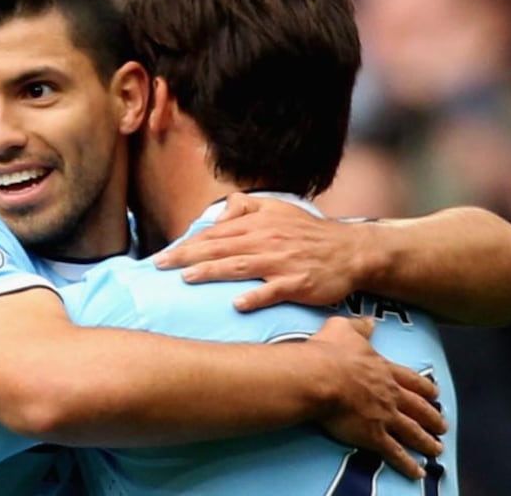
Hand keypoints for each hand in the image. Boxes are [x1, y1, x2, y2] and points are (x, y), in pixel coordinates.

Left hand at [154, 193, 366, 309]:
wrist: (350, 251)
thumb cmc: (310, 233)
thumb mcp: (278, 209)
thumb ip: (246, 207)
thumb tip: (219, 211)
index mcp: (259, 224)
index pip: (216, 233)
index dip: (188, 243)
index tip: (163, 255)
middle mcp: (267, 240)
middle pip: (221, 247)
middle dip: (187, 256)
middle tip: (160, 266)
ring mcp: (282, 262)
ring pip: (241, 266)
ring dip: (212, 271)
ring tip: (187, 278)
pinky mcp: (299, 283)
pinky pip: (274, 290)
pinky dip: (256, 296)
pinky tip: (238, 304)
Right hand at [304, 317, 444, 479]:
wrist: (320, 377)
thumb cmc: (329, 352)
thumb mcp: (343, 329)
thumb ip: (359, 326)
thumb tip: (370, 321)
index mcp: (384, 370)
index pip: (411, 380)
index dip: (424, 388)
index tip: (436, 394)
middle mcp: (390, 393)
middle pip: (418, 407)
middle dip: (432, 417)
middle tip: (442, 425)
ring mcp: (385, 415)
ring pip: (412, 431)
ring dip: (426, 441)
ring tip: (437, 449)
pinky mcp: (373, 435)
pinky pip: (394, 452)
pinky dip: (408, 464)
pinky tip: (417, 472)